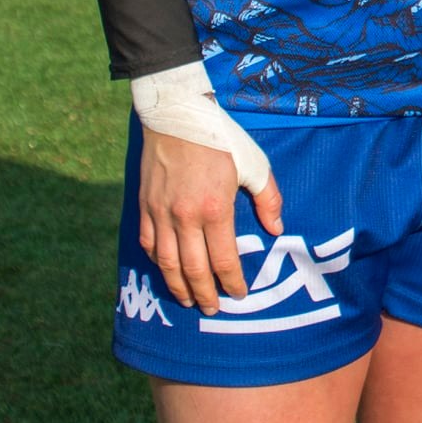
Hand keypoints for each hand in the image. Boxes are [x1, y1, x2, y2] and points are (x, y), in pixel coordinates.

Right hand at [129, 62, 283, 313]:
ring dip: (178, 286)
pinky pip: (149, 243)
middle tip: (212, 310)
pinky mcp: (144, 205)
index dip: (231, 282)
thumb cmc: (220, 137)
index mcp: (214, 208)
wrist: (176, 113)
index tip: (238, 294)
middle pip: (193, 270)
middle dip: (204, 295)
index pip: (223, 260)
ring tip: (188, 301)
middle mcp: (184, 216)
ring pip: (167, 263)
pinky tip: (167, 270)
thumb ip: (268, 198)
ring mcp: (161, 212)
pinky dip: (158, 263)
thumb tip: (277, 229)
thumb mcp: (254, 163)